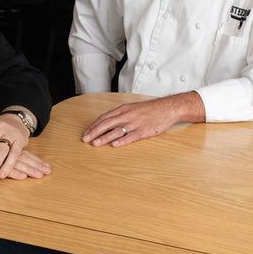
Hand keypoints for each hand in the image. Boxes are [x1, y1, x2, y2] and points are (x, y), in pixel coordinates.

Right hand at [3, 149, 51, 179]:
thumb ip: (9, 157)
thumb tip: (23, 160)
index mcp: (8, 150)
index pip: (25, 154)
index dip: (37, 160)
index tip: (47, 166)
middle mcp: (5, 153)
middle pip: (24, 158)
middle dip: (37, 165)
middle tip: (48, 171)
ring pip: (17, 164)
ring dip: (29, 169)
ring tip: (39, 175)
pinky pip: (5, 170)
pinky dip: (15, 173)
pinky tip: (24, 177)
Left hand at [81, 93, 202, 147]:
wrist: (167, 108)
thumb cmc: (150, 109)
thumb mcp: (133, 108)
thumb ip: (121, 114)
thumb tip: (108, 122)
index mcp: (124, 109)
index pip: (104, 117)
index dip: (94, 125)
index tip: (86, 132)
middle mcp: (127, 115)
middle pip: (107, 124)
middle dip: (94, 132)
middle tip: (85, 139)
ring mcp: (135, 123)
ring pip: (116, 131)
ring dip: (104, 137)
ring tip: (95, 143)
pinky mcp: (143, 131)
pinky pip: (131, 136)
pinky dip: (122, 141)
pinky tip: (114, 145)